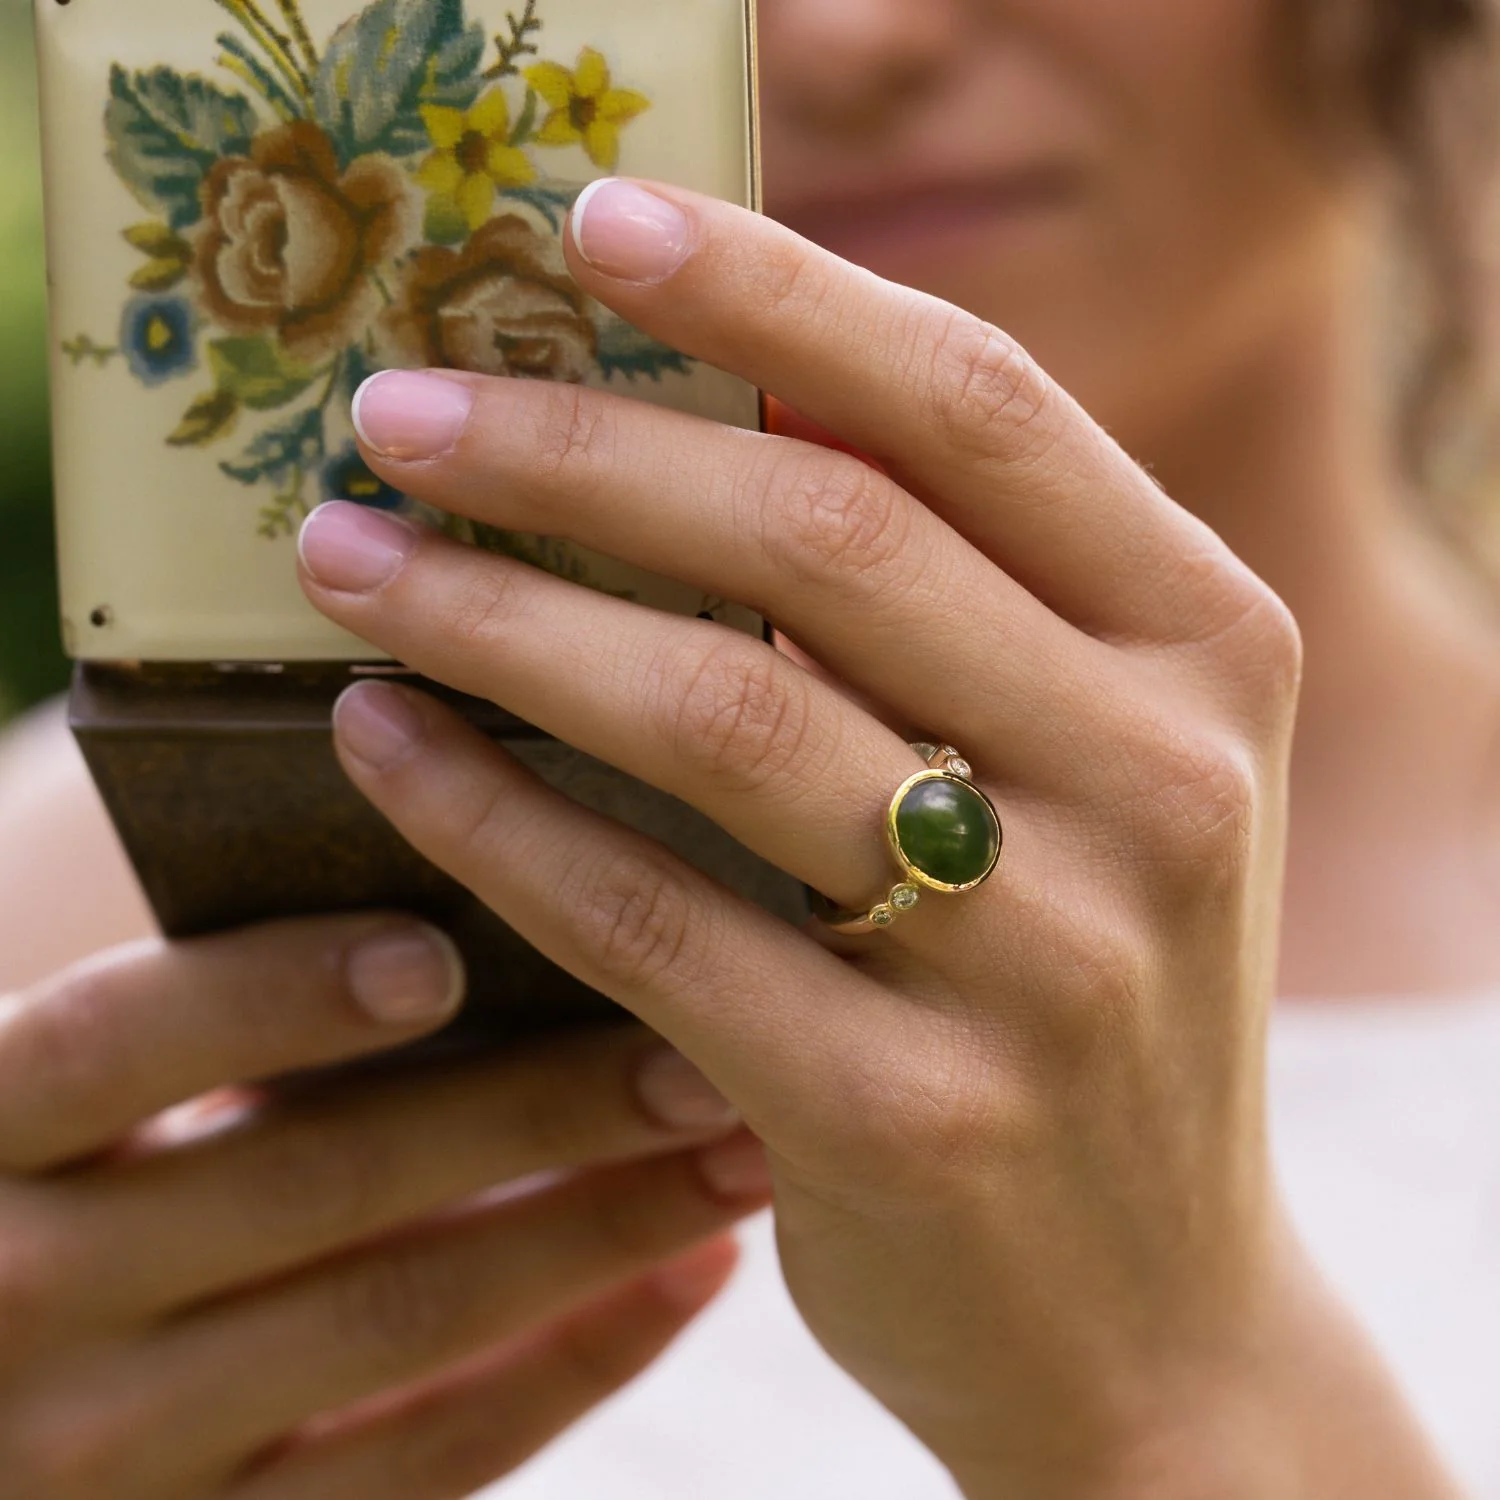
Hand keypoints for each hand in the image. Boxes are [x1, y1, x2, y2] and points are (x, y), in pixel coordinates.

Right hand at [0, 916, 766, 1497]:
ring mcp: (113, 1452)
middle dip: (533, 1110)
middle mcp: (22, 1295)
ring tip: (733, 1148)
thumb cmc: (62, 1187)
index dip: (278, 993)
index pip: (119, 1039)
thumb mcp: (70, 1101)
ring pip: (403, 1319)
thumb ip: (200, 1027)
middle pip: (315, 1182)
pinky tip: (689, 1276)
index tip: (443, 946)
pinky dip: (579, 1361)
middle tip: (697, 1048)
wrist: (2, 1412)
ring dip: (597, 1229)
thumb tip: (462, 909)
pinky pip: (430, 1459)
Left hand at [295, 181, 1363, 1495]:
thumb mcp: (1092, 765)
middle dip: (575, 452)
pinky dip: (493, 816)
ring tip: (350, 561)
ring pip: (718, 715)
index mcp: (1209, 647)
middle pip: (823, 537)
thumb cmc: (1090, 992)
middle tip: (397, 414)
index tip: (596, 224)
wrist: (1154, 1310)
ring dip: (500, 618)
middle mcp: (1159, 780)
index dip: (777, 293)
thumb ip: (959, 593)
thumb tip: (721, 403)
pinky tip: (386, 744)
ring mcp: (1047, 958)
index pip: (977, 407)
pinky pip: (651, 918)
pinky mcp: (909, 1114)